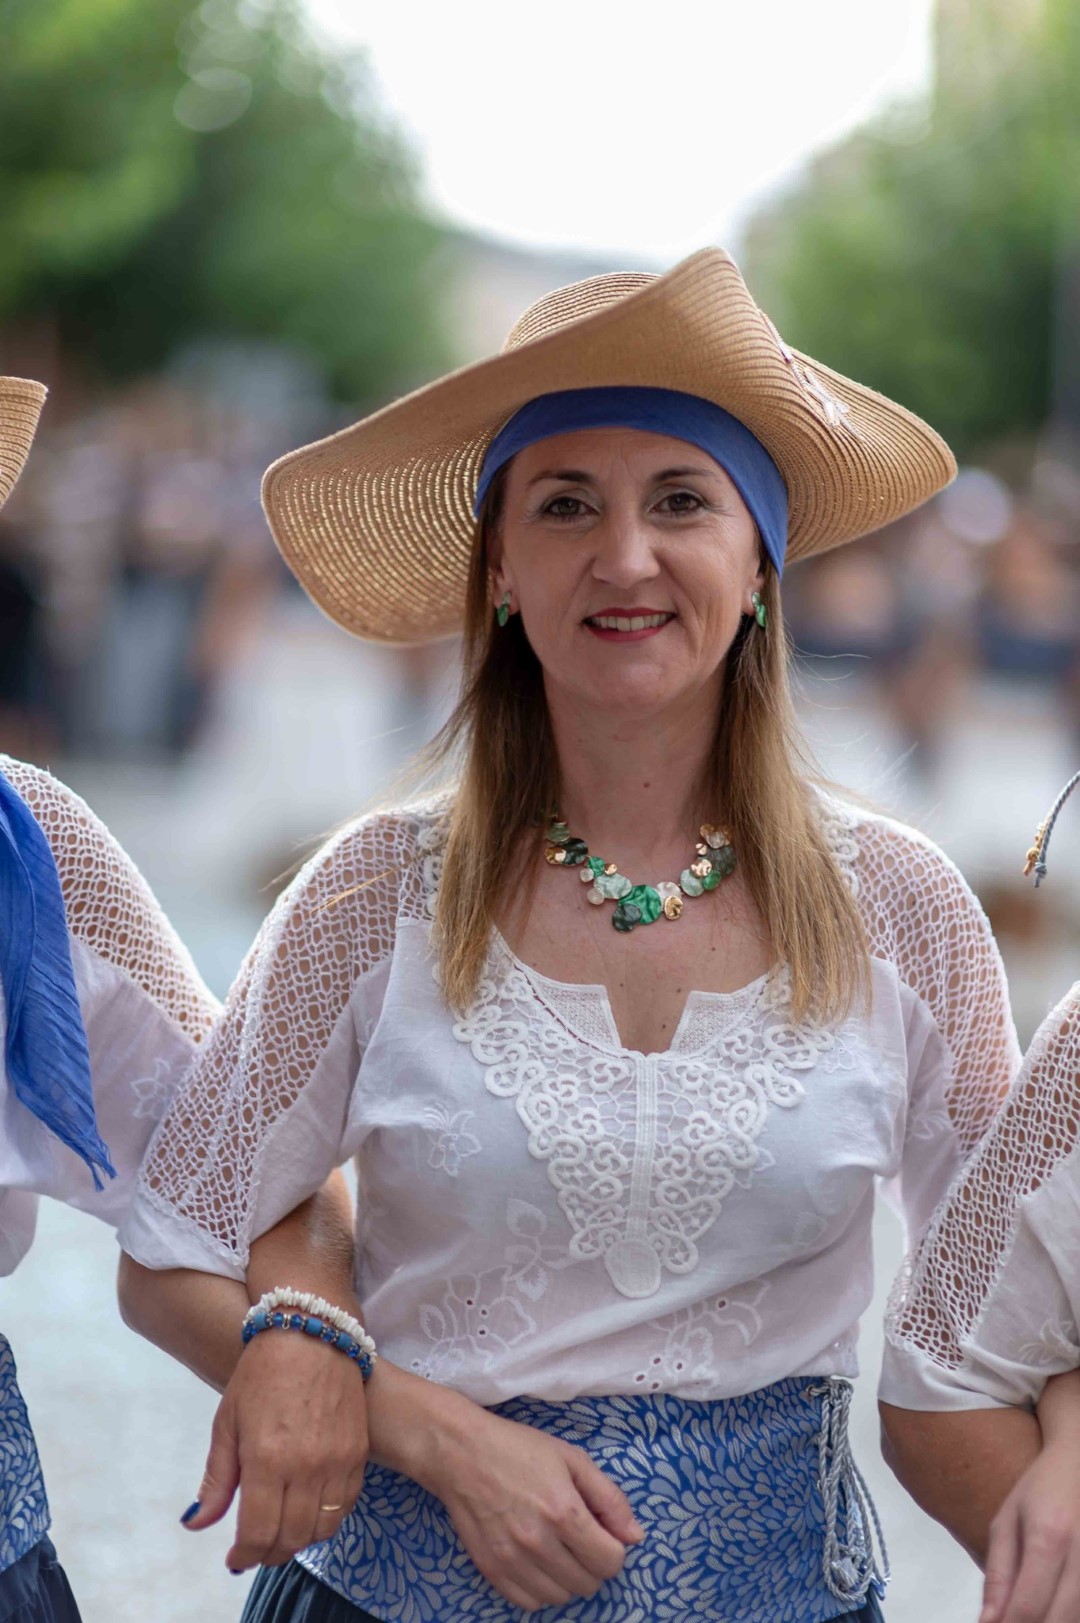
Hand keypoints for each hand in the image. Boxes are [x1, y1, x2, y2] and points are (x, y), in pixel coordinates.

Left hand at [181, 1329, 367, 1570]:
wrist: (312, 1332)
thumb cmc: (261, 1373)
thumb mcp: (228, 1422)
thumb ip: (216, 1479)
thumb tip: (197, 1523)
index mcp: (267, 1459)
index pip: (258, 1534)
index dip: (244, 1556)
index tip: (235, 1559)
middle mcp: (306, 1466)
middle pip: (291, 1538)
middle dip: (269, 1553)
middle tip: (256, 1549)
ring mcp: (338, 1460)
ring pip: (322, 1529)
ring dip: (299, 1540)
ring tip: (282, 1532)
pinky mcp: (359, 1451)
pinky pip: (346, 1505)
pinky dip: (328, 1520)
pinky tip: (311, 1510)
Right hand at [414, 1392, 643, 1612]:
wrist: (462, 1453)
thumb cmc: (520, 1449)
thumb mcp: (572, 1459)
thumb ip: (609, 1498)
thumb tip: (635, 1537)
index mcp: (563, 1512)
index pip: (610, 1562)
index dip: (614, 1548)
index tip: (602, 1532)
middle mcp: (538, 1543)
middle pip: (588, 1583)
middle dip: (592, 1562)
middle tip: (578, 1537)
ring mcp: (512, 1561)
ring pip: (561, 1597)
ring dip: (567, 1577)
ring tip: (557, 1548)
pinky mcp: (491, 1571)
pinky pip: (530, 1603)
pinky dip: (540, 1588)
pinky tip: (536, 1561)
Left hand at [980, 1440, 1079, 1622]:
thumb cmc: (1039, 1492)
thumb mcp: (1006, 1523)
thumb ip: (998, 1575)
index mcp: (1049, 1538)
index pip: (1029, 1605)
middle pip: (1059, 1621)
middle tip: (1010, 1620)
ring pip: (1076, 1618)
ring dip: (1051, 1620)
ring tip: (1027, 1607)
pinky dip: (1069, 1613)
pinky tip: (1051, 1604)